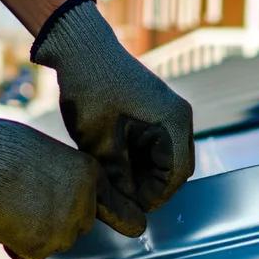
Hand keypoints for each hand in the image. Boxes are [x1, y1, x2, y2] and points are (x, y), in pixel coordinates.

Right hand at [0, 77, 97, 258]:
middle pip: (80, 226)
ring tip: (11, 209)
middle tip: (28, 205)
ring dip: (37, 234)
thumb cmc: (1, 148)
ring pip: (56, 242)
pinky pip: (30, 255)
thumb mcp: (48, 155)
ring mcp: (66, 228)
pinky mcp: (42, 247)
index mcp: (91, 174)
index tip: (121, 223)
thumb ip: (63, 179)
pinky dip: (15, 247)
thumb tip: (54, 196)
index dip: (103, 211)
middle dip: (59, 222)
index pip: (110, 203)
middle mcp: (86, 203)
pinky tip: (2, 222)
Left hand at [32, 0, 194, 236]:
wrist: (80, 45)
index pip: (177, 174)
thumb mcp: (99, 140)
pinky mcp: (155, 112)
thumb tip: (128, 213)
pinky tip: (112, 164)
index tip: (128, 208)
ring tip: (111, 182)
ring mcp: (169, 113)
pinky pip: (154, 145)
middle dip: (149, 187)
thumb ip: (117, 178)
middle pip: (174, 168)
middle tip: (118, 198)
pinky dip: (137, 159)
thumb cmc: (91, 87)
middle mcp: (179, 117)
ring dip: (142, 174)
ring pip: (164, 159)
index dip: (154, 197)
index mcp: (174, 121)